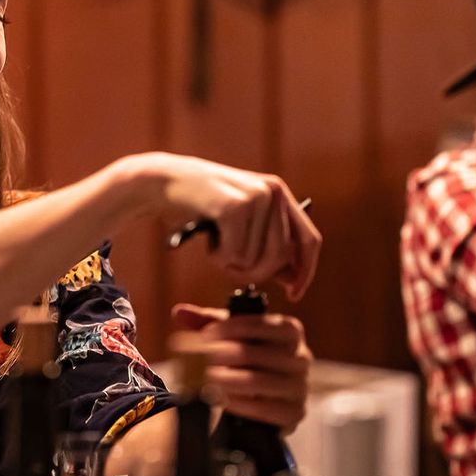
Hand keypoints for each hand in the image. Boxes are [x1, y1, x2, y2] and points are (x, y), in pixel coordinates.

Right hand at [130, 152, 321, 299]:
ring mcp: (255, 197)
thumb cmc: (203, 206)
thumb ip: (267, 245)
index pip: (310, 240)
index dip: (305, 271)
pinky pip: (234, 254)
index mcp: (279, 194)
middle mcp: (273, 192)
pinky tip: (208, 239)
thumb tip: (293, 277)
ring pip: (256, 259)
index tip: (294, 294)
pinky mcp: (234, 206)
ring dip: (231, 264)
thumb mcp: (241, 223)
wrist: (166, 181)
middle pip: (281, 256)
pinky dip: (218, 257)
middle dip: (256, 273)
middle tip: (231, 268)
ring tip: (216, 245)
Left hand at [169, 303, 311, 433]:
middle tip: (197, 359)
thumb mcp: (230, 337)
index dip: (230, 328)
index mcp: (290, 331)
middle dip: (222, 356)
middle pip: (256, 354)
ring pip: (260, 381)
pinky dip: (242, 405)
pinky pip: (267, 409)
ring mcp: (300, 386)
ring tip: (204, 380)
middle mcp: (301, 356)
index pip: (261, 324)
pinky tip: (222, 400)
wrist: (263, 400)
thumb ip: (207, 322)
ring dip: (228, 380)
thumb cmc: (247, 361)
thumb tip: (179, 312)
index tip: (205, 335)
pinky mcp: (295, 412)